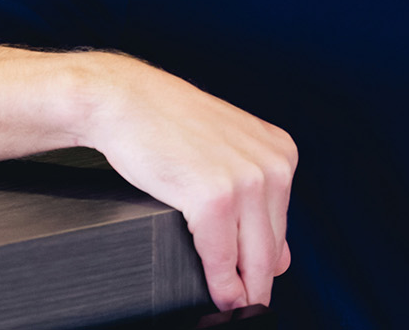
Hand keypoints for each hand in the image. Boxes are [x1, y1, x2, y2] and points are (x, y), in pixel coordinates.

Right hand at [77, 54, 296, 309]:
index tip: (253, 285)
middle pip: (272, 248)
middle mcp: (273, 164)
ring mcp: (247, 181)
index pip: (283, 226)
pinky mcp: (216, 198)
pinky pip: (222, 259)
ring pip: (253, 260)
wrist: (125, 100)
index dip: (264, 262)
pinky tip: (218, 296)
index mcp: (281, 152)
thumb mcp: (226, 154)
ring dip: (242, 293)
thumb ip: (257, 199)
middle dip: (257, 285)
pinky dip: (220, 285)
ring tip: (232, 309)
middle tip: (245, 308)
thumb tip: (279, 259)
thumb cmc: (167, 124)